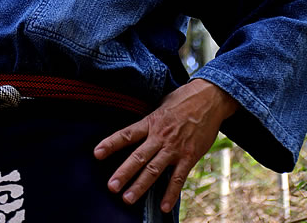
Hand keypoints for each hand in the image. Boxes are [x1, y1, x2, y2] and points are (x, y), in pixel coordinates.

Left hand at [94, 79, 238, 213]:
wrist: (209, 99)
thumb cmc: (183, 99)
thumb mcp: (161, 104)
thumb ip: (150, 120)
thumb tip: (137, 130)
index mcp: (151, 122)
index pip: (127, 134)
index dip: (111, 143)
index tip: (97, 153)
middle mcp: (160, 136)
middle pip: (138, 156)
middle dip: (124, 173)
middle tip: (111, 187)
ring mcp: (175, 148)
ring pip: (154, 170)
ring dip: (140, 186)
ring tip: (128, 199)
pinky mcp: (189, 156)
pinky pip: (178, 178)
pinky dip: (171, 193)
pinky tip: (164, 207)